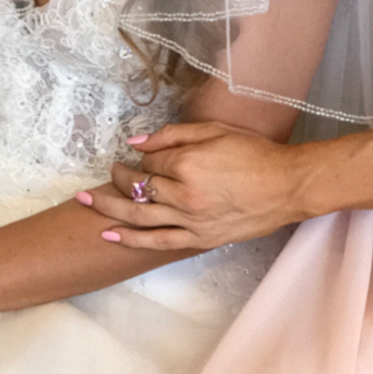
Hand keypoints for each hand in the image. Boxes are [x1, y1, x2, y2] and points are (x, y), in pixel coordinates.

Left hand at [82, 121, 304, 250]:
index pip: (150, 161)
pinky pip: (159, 242)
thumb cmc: (254, 153)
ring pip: (140, 218)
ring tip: (86, 203)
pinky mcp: (200, 240)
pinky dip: (132, 240)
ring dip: (110, 210)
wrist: (286, 186)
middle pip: (138, 189)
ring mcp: (191, 221)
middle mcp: (185, 195)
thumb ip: (173, 135)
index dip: (143, 157)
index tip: (143, 154)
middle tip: (102, 176)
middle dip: (115, 181)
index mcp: (189, 164)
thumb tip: (137, 141)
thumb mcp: (215, 131)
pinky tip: (111, 235)